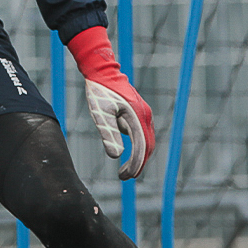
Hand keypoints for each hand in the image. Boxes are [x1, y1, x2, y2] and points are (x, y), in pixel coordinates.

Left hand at [65, 25, 155, 179]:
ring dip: (139, 157)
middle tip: (124, 177)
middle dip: (138, 164)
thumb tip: (116, 156)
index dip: (135, 164)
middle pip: (148, 146)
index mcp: (137, 116)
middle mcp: (145, 115)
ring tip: (125, 171)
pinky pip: (142, 134)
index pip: (141, 147)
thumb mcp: (101, 114)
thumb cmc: (99, 91)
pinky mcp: (139, 112)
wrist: (102, 70)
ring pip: (147, 141)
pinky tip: (127, 154)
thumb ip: (109, 134)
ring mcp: (144, 113)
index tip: (125, 176)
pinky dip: (138, 147)